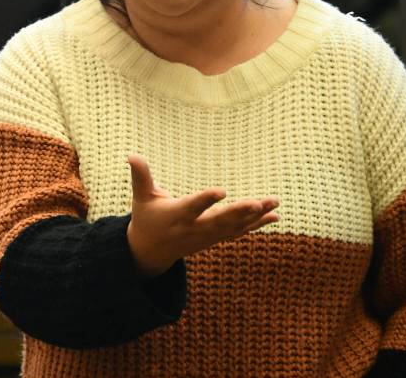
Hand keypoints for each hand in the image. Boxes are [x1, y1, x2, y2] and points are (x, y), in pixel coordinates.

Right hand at [126, 153, 278, 276]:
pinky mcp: (216, 238)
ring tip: (273, 202)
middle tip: (257, 202)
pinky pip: (240, 232)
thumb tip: (131, 154)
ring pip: (234, 227)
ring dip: (255, 216)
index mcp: (176, 216)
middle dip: (239, 213)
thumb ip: (140, 176)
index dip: (206, 200)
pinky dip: (257, 225)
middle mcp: (194, 229)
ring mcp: (208, 236)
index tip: (222, 191)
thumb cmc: (146, 218)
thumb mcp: (141, 198)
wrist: (152, 251)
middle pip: (219, 221)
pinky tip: (275, 215)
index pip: (193, 207)